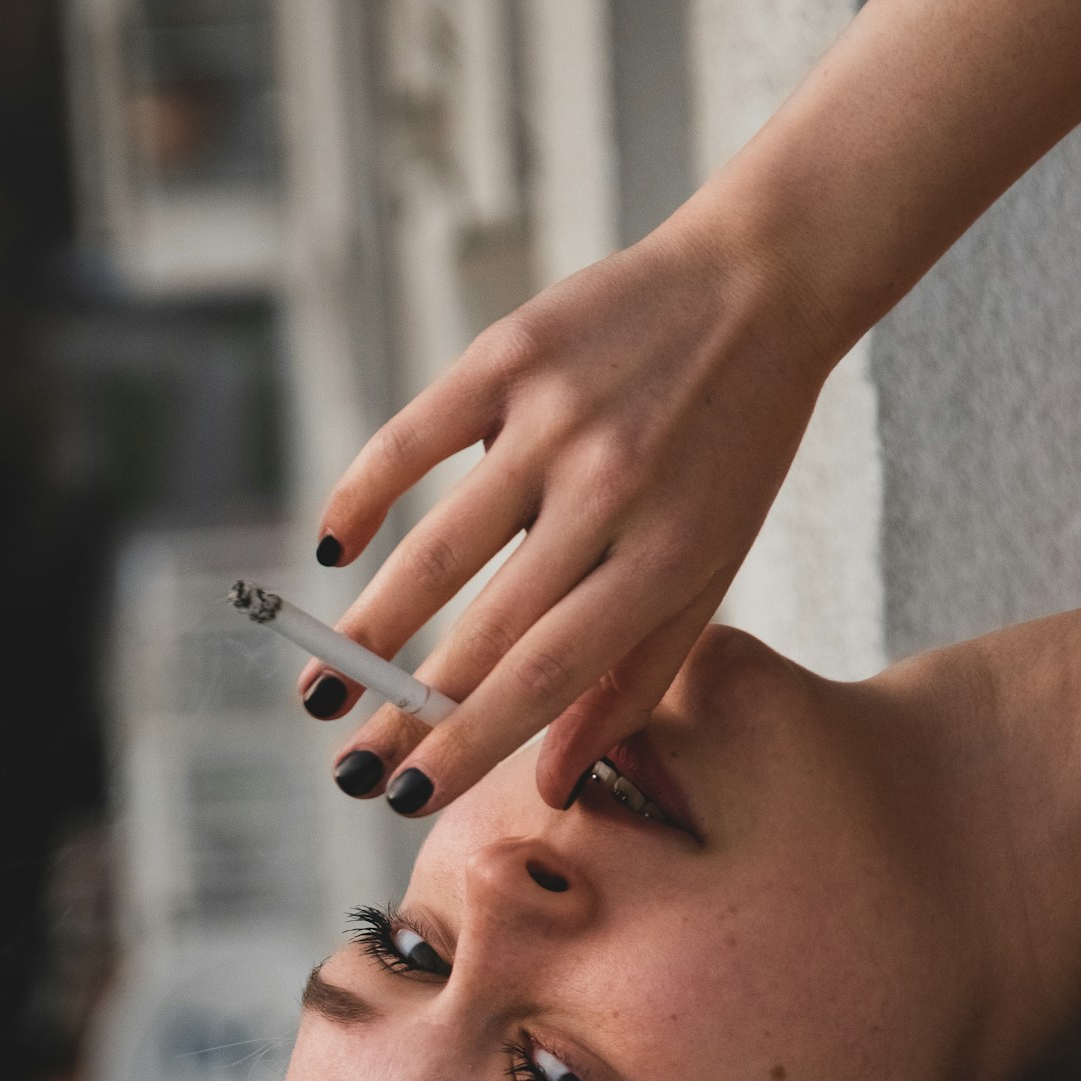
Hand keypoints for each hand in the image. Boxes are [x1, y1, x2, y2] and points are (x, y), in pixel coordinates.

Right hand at [302, 189, 838, 814]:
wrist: (761, 283)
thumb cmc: (732, 448)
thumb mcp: (709, 568)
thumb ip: (631, 677)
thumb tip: (546, 781)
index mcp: (666, 556)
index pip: (547, 675)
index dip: (469, 742)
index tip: (406, 797)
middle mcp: (611, 491)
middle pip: (486, 627)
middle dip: (404, 710)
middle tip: (345, 767)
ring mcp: (556, 419)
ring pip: (439, 547)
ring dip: (367, 629)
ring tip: (320, 690)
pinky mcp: (511, 355)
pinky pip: (413, 438)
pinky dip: (362, 495)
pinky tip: (333, 551)